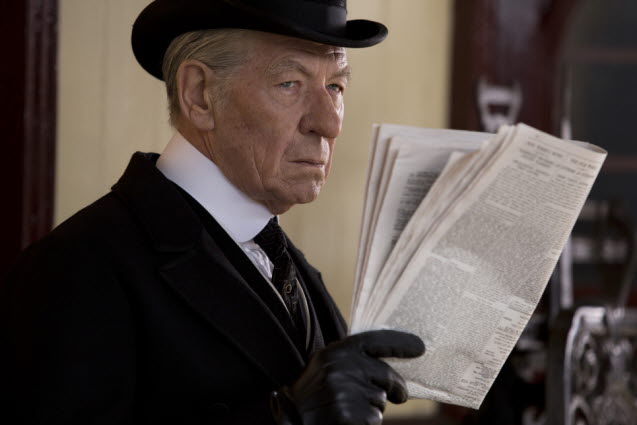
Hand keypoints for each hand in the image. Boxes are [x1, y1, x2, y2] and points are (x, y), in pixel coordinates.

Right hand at [271, 330, 424, 424]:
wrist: (292, 419)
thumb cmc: (315, 396)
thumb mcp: (328, 368)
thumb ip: (354, 360)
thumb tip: (391, 361)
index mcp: (335, 351)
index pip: (374, 340)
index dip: (400, 343)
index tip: (420, 347)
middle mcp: (340, 367)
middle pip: (387, 375)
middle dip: (397, 388)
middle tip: (399, 396)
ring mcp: (343, 391)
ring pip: (381, 400)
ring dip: (373, 408)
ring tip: (350, 408)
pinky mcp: (347, 414)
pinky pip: (373, 419)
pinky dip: (366, 422)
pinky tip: (348, 420)